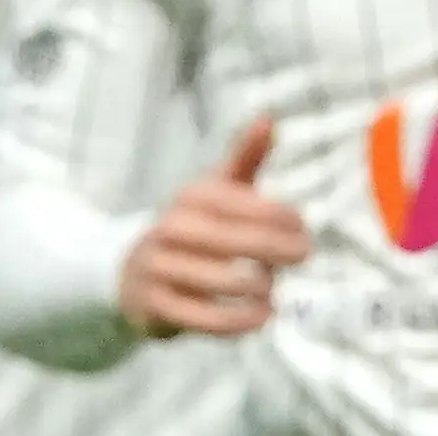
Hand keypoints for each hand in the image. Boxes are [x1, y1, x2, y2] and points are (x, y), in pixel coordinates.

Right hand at [121, 116, 310, 340]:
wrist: (132, 274)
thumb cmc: (195, 227)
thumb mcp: (217, 189)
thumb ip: (245, 157)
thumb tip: (269, 117)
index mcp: (191, 196)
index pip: (244, 203)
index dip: (280, 215)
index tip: (303, 228)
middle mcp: (171, 228)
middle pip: (234, 241)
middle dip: (277, 250)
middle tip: (304, 255)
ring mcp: (158, 268)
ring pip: (220, 280)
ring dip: (257, 287)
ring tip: (275, 289)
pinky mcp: (153, 307)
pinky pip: (201, 318)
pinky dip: (236, 321)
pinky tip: (261, 318)